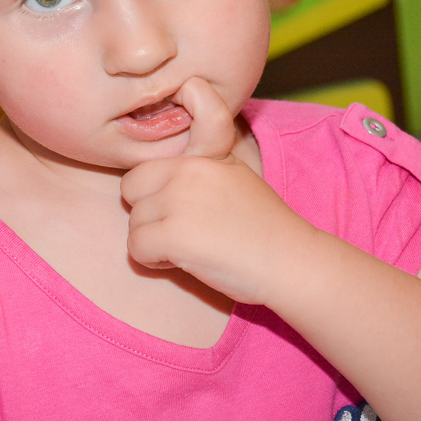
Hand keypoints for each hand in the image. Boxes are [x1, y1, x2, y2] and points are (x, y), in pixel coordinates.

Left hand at [121, 77, 309, 304]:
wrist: (291, 260)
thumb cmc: (263, 226)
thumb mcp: (233, 176)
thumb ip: (197, 168)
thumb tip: (163, 171)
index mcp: (198, 158)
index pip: (142, 170)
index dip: (153, 195)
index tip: (178, 212)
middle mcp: (185, 173)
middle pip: (130, 192)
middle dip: (148, 216)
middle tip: (180, 232)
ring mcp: (178, 201)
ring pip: (134, 224)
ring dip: (154, 242)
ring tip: (190, 248)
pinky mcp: (174, 234)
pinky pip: (137, 249)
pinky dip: (154, 262)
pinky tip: (185, 262)